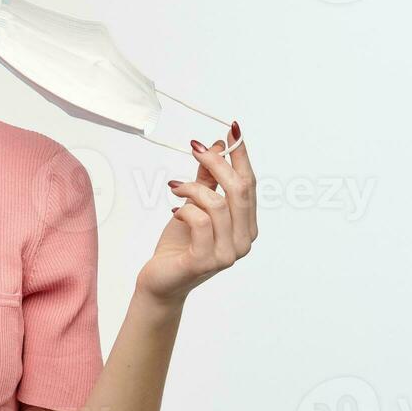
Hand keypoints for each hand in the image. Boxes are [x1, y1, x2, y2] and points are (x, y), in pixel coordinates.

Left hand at [135, 123, 257, 304]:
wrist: (161, 281)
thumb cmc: (180, 245)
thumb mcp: (194, 205)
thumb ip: (208, 180)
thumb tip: (217, 145)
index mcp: (247, 225)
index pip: (250, 183)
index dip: (242, 155)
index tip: (232, 129)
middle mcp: (244, 240)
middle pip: (240, 190)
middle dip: (217, 162)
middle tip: (195, 148)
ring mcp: (228, 253)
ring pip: (218, 204)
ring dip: (193, 188)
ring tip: (175, 187)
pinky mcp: (206, 260)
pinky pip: (200, 221)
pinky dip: (185, 209)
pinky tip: (174, 210)